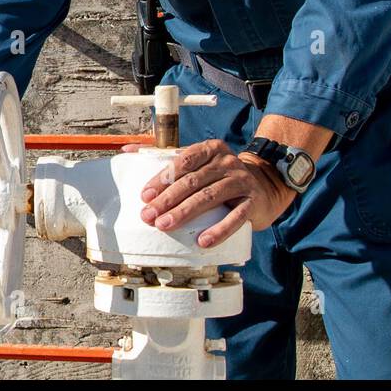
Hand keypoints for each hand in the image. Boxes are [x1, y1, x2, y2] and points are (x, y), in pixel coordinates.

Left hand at [122, 138, 294, 246]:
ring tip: (164, 225)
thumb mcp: (201, 162)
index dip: (163, 177)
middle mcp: (227, 162)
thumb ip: (167, 157)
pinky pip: (235, 218)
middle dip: (167, 199)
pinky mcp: (253, 203)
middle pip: (192, 181)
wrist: (264, 187)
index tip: (145, 195)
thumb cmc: (221, 177)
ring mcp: (241, 182)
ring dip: (184, 212)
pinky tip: (203, 241)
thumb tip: (126, 152)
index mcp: (211, 149)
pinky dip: (219, 231)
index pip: (184, 161)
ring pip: (209, 197)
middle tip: (148, 216)